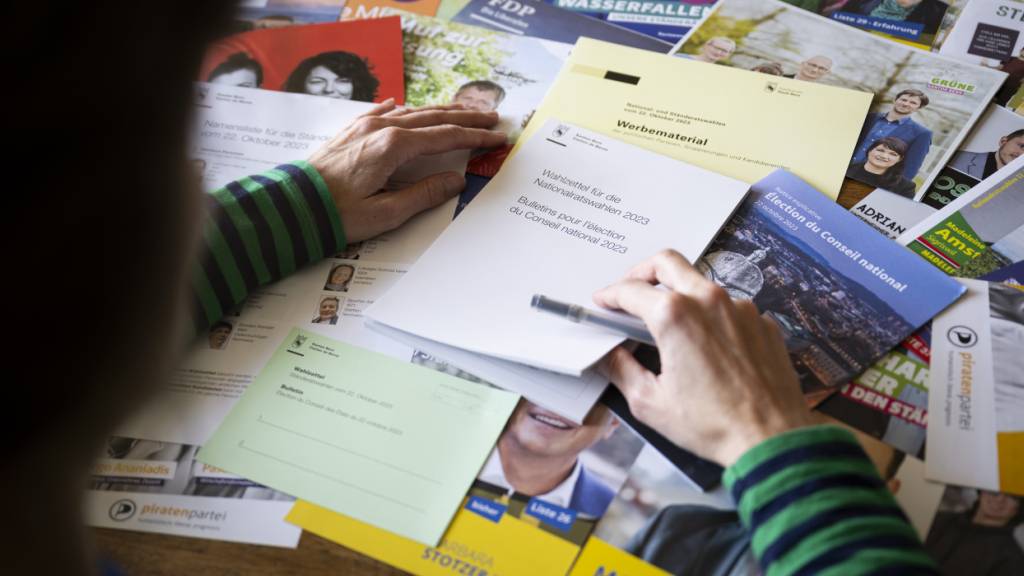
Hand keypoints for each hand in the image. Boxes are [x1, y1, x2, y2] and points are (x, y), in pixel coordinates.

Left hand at [308, 99, 506, 242]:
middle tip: (492, 118)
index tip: (497, 137)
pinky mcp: (350, 131)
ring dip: (439, 111)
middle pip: (433, 118)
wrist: (291, 206)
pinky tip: (402, 104)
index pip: (446, 137)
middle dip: (466, 118)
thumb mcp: (386, 213)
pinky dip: (401, 109)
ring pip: (411, 112)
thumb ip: (424, 195)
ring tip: (462, 111)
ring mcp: (364, 126)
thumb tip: (455, 180)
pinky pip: (381, 113)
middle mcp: (381, 129)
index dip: (475, 137)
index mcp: (394, 147)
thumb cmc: (336, 214)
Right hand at [593, 250, 812, 466]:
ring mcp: (740, 308)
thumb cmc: (714, 424)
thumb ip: (622, 370)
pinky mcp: (761, 322)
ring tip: (668, 318)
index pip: (631, 290)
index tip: (604, 301)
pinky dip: (710, 313)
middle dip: (642, 271)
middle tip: (632, 289)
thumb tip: (609, 355)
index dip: (610, 295)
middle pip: (667, 263)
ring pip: (701, 281)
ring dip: (679, 290)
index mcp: (675, 316)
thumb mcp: (650, 402)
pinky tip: (705, 340)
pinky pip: (729, 305)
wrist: (771, 438)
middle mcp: (709, 301)